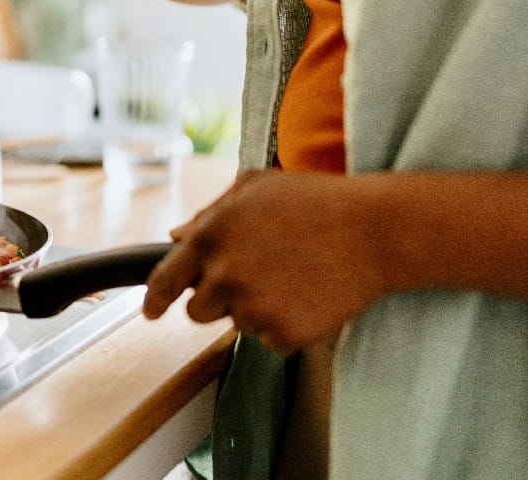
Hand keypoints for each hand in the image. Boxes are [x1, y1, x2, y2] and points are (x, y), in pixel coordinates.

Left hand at [142, 169, 393, 352]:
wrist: (377, 230)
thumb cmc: (317, 200)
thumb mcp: (256, 187)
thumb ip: (209, 213)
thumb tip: (175, 237)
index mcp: (210, 236)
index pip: (164, 280)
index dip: (153, 300)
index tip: (151, 311)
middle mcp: (225, 275)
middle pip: (197, 310)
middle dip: (218, 298)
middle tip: (255, 275)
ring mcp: (254, 307)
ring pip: (237, 324)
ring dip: (255, 308)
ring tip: (292, 275)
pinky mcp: (283, 333)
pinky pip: (269, 340)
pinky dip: (285, 325)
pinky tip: (309, 294)